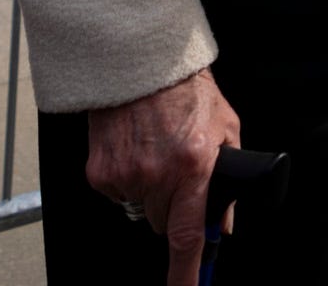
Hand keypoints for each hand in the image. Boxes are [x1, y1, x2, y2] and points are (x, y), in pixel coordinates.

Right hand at [85, 67, 241, 275]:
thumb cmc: (187, 91)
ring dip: (150, 191)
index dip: (188, 273)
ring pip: (141, 210)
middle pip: (163, 224)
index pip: (188, 236)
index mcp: (192, 166)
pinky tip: (135, 148)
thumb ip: (228, 181)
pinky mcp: (99, 172)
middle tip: (178, 170)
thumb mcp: (225, 129)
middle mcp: (157, 175)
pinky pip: (118, 195)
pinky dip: (127, 179)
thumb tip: (224, 224)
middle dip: (173, 206)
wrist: (139, 62)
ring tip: (156, 150)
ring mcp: (124, 175)